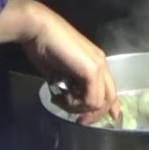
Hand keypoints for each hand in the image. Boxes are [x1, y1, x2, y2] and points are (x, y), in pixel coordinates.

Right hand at [0, 0, 119, 122]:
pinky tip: (60, 95)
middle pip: (109, 99)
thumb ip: (69, 85)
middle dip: (93, 114)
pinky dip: (75, 103)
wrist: (38, 29)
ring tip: (59, 99)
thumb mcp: (59, 73)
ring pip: (99, 102)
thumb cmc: (44, 47)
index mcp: (96, 62)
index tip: (101, 118)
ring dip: (78, 107)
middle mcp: (101, 64)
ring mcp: (98, 66)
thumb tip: (70, 100)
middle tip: (77, 120)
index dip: (109, 107)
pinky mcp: (92, 70)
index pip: (110, 89)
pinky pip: (91, 99)